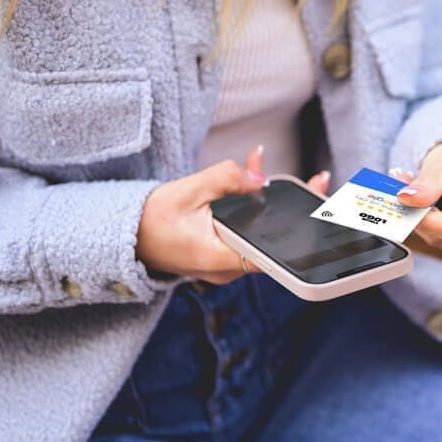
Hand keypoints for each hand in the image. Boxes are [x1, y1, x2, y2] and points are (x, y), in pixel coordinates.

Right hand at [136, 145, 330, 284]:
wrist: (123, 237)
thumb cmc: (149, 218)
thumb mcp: (188, 190)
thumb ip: (226, 179)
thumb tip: (259, 177)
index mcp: (221, 259)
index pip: (272, 250)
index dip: (298, 230)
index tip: (317, 211)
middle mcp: (228, 268)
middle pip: (272, 239)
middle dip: (292, 208)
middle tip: (318, 182)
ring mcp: (226, 265)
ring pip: (260, 233)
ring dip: (270, 204)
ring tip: (284, 173)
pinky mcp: (223, 255)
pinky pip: (247, 233)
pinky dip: (253, 210)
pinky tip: (256, 181)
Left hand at [392, 139, 441, 257]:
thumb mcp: (441, 163)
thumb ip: (425, 185)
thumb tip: (406, 200)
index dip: (428, 222)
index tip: (406, 206)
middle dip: (425, 220)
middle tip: (411, 195)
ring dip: (430, 225)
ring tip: (429, 199)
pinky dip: (438, 231)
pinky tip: (441, 211)